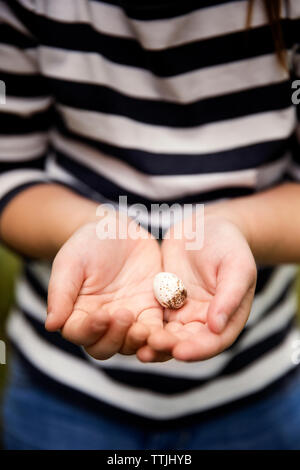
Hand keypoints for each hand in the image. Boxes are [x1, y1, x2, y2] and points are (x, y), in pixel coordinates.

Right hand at [46, 210, 162, 359]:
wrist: (117, 231)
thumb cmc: (87, 244)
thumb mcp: (70, 262)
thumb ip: (60, 293)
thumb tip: (51, 325)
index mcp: (77, 314)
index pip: (80, 333)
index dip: (90, 330)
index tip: (101, 315)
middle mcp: (102, 324)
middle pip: (106, 347)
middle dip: (116, 337)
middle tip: (124, 315)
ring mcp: (128, 320)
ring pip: (132, 344)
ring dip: (140, 342)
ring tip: (146, 331)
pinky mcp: (151, 312)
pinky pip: (157, 330)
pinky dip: (161, 336)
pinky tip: (167, 332)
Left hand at [141, 211, 256, 361]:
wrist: (206, 226)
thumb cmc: (229, 244)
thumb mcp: (236, 266)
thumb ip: (229, 296)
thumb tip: (217, 326)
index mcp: (227, 318)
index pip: (213, 342)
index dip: (197, 350)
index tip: (179, 351)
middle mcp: (203, 321)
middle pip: (186, 342)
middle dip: (169, 347)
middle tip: (150, 346)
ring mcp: (182, 312)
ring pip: (166, 334)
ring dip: (152, 341)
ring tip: (135, 343)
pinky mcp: (163, 302)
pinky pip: (151, 316)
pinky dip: (141, 323)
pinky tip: (126, 324)